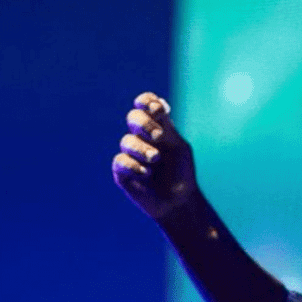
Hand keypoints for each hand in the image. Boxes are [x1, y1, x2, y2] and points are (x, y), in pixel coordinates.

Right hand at [112, 92, 199, 219]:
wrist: (177, 200)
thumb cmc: (180, 172)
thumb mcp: (178, 147)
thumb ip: (167, 129)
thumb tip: (158, 105)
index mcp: (157, 126)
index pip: (145, 105)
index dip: (146, 102)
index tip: (156, 109)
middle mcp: (142, 137)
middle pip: (134, 118)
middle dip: (144, 123)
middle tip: (157, 136)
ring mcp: (130, 153)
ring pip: (127, 141)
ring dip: (142, 149)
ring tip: (155, 159)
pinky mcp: (121, 170)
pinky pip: (121, 161)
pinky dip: (134, 166)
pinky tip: (146, 174)